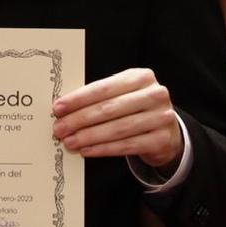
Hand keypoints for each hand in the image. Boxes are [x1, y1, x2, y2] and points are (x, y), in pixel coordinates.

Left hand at [52, 68, 181, 169]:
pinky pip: (127, 145)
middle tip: (59, 128)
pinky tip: (87, 150)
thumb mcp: (123, 95)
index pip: (104, 87)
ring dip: (89, 136)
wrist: (167, 132)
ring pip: (117, 129)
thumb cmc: (136, 110)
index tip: (58, 108)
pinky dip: (103, 149)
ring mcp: (161, 117)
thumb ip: (99, 98)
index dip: (79, 99)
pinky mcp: (162, 139)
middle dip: (80, 119)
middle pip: (109, 109)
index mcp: (141, 77)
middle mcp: (154, 94)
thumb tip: (64, 109)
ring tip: (69, 141)